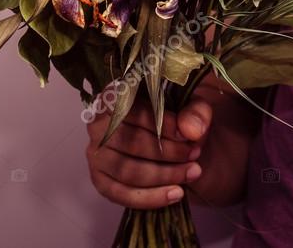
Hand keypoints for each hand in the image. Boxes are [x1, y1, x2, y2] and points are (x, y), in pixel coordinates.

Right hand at [85, 89, 212, 209]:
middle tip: (195, 154)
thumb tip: (191, 131)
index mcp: (117, 95)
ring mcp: (96, 152)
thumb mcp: (192, 104)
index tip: (189, 136)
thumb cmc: (178, 116)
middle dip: (168, 152)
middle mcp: (98, 123)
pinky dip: (150, 197)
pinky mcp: (99, 179)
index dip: (164, 125)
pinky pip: (119, 194)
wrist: (176, 141)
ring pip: (126, 170)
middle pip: (129, 142)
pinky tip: (175, 194)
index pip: (135, 110)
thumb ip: (196, 111)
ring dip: (163, 175)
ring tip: (191, 173)